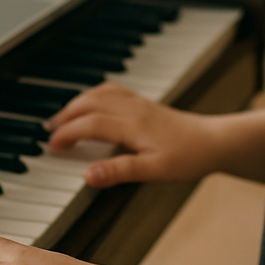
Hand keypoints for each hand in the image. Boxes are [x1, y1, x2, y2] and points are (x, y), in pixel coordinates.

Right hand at [46, 83, 217, 186]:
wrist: (213, 141)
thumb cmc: (188, 157)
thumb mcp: (154, 171)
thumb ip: (120, 172)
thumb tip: (88, 174)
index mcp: (131, 124)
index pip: (89, 124)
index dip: (67, 134)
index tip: (51, 146)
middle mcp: (132, 108)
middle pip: (89, 104)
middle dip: (66, 116)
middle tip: (50, 132)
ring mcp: (138, 102)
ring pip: (99, 93)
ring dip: (77, 103)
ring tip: (63, 118)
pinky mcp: (144, 103)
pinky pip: (112, 90)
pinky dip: (94, 94)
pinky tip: (92, 103)